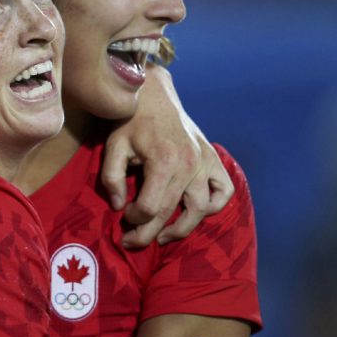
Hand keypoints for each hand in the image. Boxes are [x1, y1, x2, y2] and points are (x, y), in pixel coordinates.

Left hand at [101, 65, 233, 246]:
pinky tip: (195, 212)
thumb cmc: (130, 121)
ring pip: (202, 209)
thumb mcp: (113, 147)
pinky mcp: (213, 159)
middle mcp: (190, 166)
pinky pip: (224, 190)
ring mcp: (205, 163)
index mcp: (164, 162)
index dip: (134, 219)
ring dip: (183, 228)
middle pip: (172, 213)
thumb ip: (111, 178)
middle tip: (133, 241)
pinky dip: (215, 205)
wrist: (154, 95)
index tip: (123, 217)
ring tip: (163, 235)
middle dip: (150, 233)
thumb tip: (118, 205)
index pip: (150, 207)